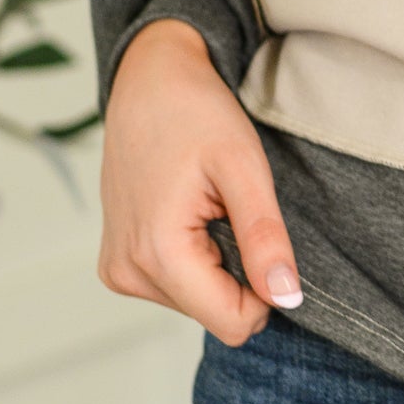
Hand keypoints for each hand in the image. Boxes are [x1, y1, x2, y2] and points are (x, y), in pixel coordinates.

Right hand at [98, 17, 302, 345]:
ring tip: (204, 206)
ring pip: (198, 302)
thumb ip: (264, 238)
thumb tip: (286, 298)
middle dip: (238, 271)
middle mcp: (127, 271)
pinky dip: (195, 257)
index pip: (233, 322)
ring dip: (216, 262)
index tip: (263, 238)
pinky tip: (187, 213)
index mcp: (156, 252)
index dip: (265, 290)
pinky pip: (177, 287)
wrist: (148, 81)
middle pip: (215, 313)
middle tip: (228, 211)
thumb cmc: (195, 114)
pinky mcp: (118, 264)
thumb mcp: (243, 169)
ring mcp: (118, 269)